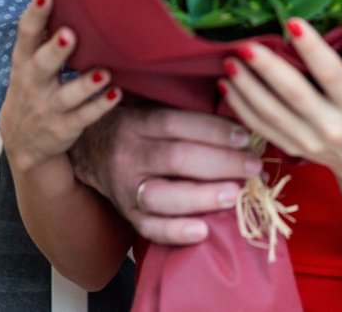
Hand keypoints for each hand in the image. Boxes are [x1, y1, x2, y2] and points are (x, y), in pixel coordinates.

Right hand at [0, 0, 123, 173]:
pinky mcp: (65, 128)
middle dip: (55, 50)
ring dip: (85, 84)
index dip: (34, 15)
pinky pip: (84, 117)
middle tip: (69, 33)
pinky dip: (100, 106)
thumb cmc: (33, 87)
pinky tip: (115, 94)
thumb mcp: (27, 63)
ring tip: (103, 72)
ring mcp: (48, 109)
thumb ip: (41, 35)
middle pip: (41, 66)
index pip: (25, 35)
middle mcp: (33, 85)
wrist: (23, 141)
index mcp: (23, 63)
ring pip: (67, 97)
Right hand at [69, 102, 261, 244]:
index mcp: (136, 122)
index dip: (213, 130)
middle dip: (220, 164)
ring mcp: (124, 188)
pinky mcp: (126, 214)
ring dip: (202, 197)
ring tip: (234, 195)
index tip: (245, 138)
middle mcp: (127, 155)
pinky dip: (176, 232)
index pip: (176, 123)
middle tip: (253, 168)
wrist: (89, 151)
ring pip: (162, 196)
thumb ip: (187, 116)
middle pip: (175, 159)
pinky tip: (203, 231)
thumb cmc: (135, 127)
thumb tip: (242, 126)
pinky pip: (149, 228)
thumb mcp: (150, 109)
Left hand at [222, 5, 341, 177]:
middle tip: (244, 45)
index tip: (292, 22)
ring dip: (247, 87)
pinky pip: (262, 127)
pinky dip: (241, 108)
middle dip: (267, 69)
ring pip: (272, 113)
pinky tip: (227, 85)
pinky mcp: (293, 148)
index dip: (312, 48)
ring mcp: (310, 140)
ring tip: (228, 61)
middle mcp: (333, 125)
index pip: (331, 73)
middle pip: (294, 94)